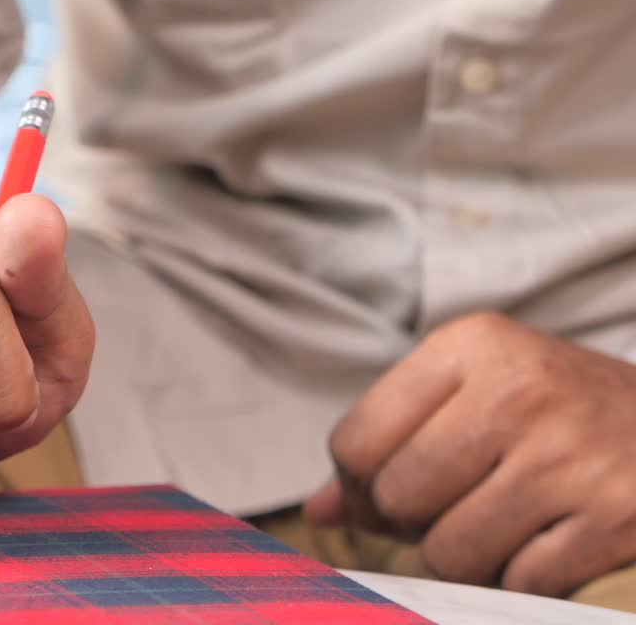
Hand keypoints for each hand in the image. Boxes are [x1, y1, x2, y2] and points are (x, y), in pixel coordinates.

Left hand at [305, 312, 635, 597]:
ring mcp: (571, 454)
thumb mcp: (475, 394)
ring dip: (470, 554)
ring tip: (505, 522)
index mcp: (471, 345)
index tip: (390, 488)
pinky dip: (526, 577)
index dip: (358, 484)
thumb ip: (390, 441)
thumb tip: (320, 510)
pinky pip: (521, 582)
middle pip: (398, 498)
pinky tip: (551, 540)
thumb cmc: (558, 411)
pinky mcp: (617, 516)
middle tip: (459, 504)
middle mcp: (520, 390)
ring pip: (450, 549)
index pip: (355, 441)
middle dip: (415, 520)